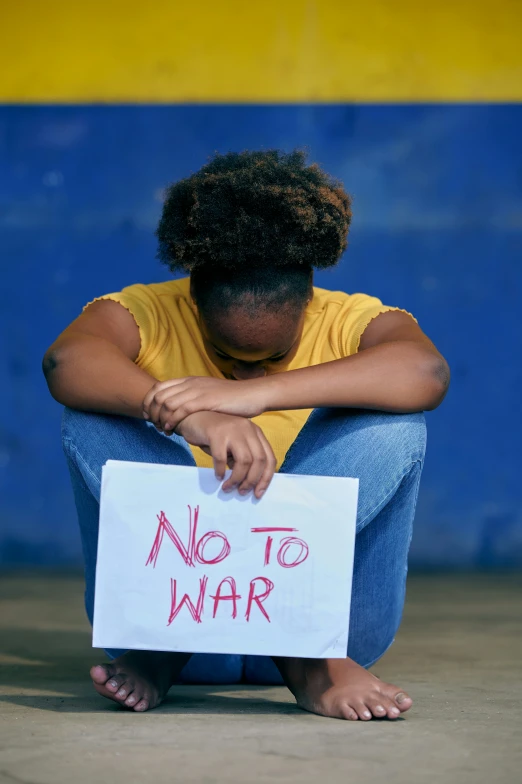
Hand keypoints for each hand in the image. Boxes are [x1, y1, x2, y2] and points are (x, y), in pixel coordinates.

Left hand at [143, 376, 267, 433]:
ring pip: (166, 402)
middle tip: (153, 425)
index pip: (158, 387)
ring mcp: (198, 390)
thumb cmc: (232, 399)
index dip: (148, 401)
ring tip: (162, 429)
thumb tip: (181, 409)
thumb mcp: (208, 394)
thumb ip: (194, 398)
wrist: (253, 395)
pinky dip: (171, 419)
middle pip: (158, 394)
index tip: (148, 415)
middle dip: (151, 411)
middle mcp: (191, 383)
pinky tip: (171, 428)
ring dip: (159, 417)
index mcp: (190, 380)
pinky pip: (181, 409)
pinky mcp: (205, 400)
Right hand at [176, 411, 275, 498]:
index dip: (266, 478)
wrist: (193, 418)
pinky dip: (221, 470)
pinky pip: (222, 458)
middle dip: (252, 480)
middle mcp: (248, 429)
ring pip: (244, 461)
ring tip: (228, 487)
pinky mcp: (217, 433)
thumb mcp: (234, 447)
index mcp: (255, 433)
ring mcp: (233, 429)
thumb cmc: (215, 435)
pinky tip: (218, 476)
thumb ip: (243, 460)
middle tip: (242, 492)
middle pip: (259, 460)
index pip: (269, 458)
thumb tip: (248, 483)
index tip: (258, 493)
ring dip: (237, 478)